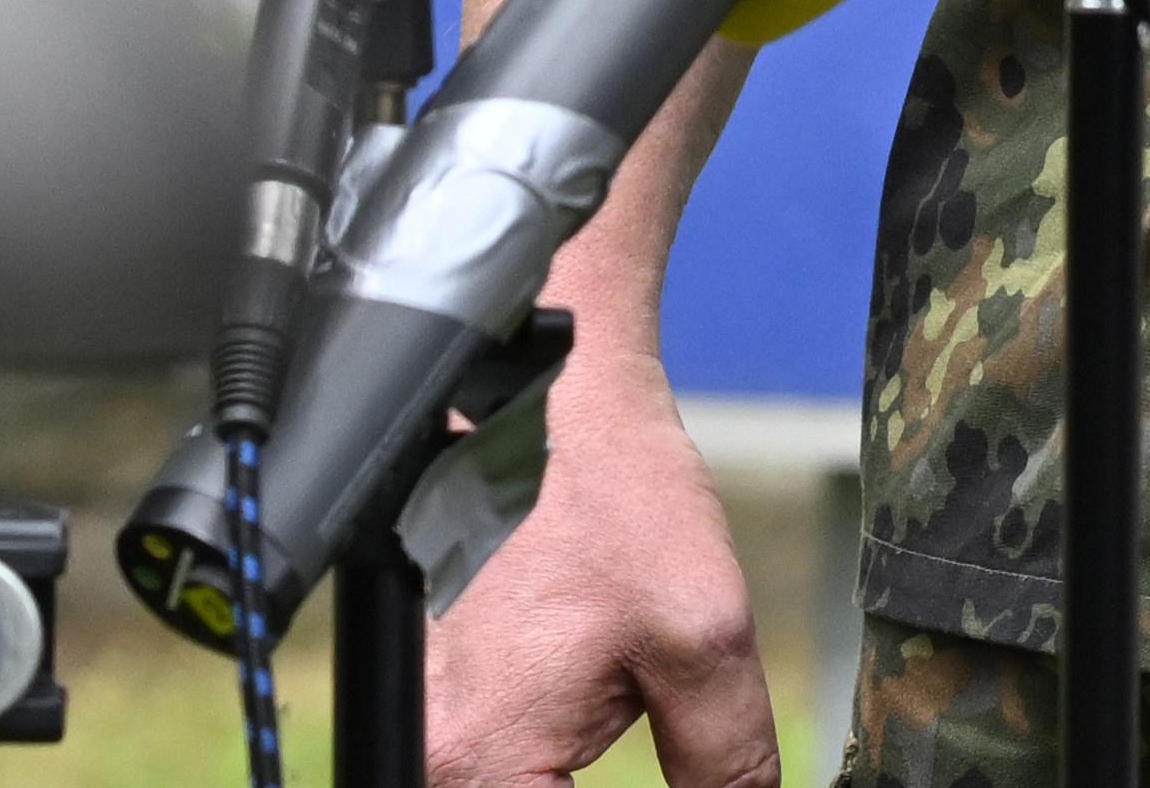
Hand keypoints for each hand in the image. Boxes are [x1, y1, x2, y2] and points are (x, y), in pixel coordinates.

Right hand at [421, 338, 776, 787]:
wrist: (556, 401)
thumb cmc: (614, 498)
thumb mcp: (704, 637)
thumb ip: (724, 762)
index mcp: (481, 759)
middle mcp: (431, 749)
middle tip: (675, 753)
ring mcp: (425, 717)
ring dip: (571, 786)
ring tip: (631, 722)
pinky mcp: (440, 687)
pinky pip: (495, 764)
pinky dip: (550, 769)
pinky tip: (603, 729)